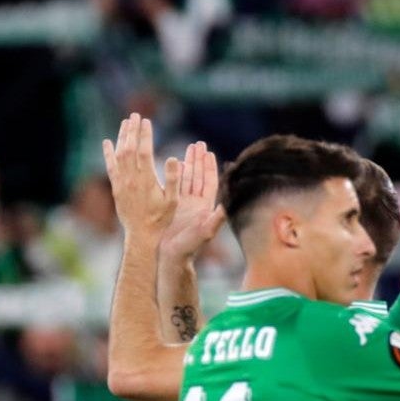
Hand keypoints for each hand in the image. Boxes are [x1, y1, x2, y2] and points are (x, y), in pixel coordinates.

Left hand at [103, 115, 180, 239]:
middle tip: (135, 115)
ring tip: (126, 122)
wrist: (142, 235)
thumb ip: (173, 179)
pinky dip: (108, 153)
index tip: (147, 121)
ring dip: (122, 137)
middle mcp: (132, 179)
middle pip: (130, 149)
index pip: (144, 151)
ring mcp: (122, 183)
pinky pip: (110, 167)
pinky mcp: (116, 188)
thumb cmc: (161, 219)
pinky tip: (107, 142)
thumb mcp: (173, 201)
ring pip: (119, 155)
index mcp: (146, 180)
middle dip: (132, 130)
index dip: (145, 135)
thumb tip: (173, 158)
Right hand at [160, 141, 225, 260]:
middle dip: (199, 160)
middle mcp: (196, 204)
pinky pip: (175, 187)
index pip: (208, 182)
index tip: (208, 152)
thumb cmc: (189, 247)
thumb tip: (227, 205)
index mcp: (205, 207)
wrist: (172, 257)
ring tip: (190, 148)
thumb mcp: (205, 232)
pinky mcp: (173, 208)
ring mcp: (185, 205)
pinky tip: (176, 163)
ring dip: (189, 163)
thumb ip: (216, 218)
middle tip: (198, 143)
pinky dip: (177, 174)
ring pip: (188, 179)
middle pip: (199, 176)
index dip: (209, 167)